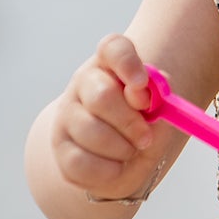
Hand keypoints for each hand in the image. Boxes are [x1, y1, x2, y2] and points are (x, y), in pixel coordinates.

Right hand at [51, 34, 160, 200]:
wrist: (121, 160)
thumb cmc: (141, 127)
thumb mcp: (159, 113)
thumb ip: (157, 100)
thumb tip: (143, 95)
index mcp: (111, 64)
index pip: (113, 48)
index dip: (127, 63)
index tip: (142, 84)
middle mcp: (84, 83)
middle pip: (102, 95)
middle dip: (130, 122)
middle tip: (145, 138)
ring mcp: (67, 114)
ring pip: (90, 131)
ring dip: (121, 149)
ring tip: (130, 152)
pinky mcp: (60, 147)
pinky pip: (81, 161)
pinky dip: (107, 171)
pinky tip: (115, 167)